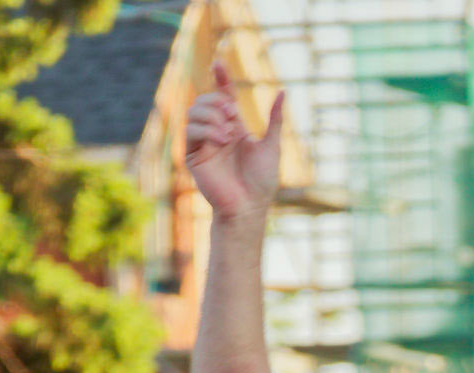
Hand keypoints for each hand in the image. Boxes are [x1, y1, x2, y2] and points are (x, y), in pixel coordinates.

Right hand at [185, 59, 283, 219]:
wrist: (248, 208)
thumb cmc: (262, 183)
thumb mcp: (272, 146)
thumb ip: (275, 120)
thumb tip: (283, 91)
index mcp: (233, 128)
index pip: (223, 95)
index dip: (220, 78)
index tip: (219, 64)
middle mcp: (216, 132)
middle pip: (205, 99)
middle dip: (218, 100)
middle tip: (234, 115)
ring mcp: (203, 143)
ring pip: (194, 110)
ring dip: (213, 115)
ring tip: (229, 133)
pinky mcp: (193, 156)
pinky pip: (191, 130)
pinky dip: (207, 130)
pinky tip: (222, 140)